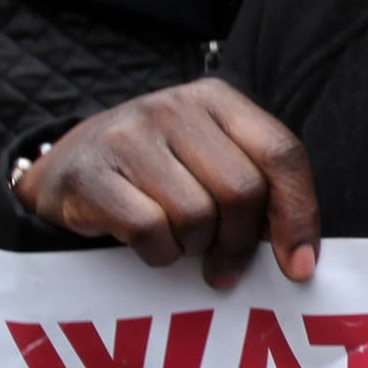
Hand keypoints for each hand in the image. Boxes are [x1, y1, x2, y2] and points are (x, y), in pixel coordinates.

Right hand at [16, 78, 318, 285]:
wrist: (67, 167)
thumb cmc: (157, 173)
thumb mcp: (210, 160)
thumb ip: (256, 187)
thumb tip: (299, 253)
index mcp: (217, 99)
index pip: (281, 152)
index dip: (298, 214)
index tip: (300, 266)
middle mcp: (174, 106)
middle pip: (241, 190)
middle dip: (240, 243)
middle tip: (224, 268)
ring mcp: (128, 135)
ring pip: (196, 215)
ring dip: (195, 248)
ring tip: (181, 243)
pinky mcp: (91, 173)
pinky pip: (149, 231)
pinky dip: (159, 254)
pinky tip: (151, 246)